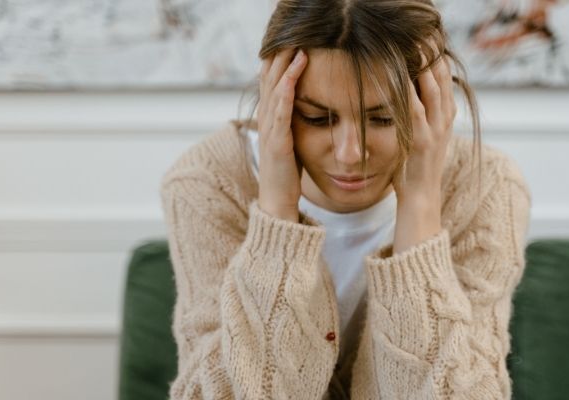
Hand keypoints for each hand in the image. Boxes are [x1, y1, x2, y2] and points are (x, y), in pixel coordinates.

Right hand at [256, 48, 307, 221]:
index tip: (291, 36)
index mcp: (270, 118)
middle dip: (280, 50)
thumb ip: (292, 122)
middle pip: (270, 75)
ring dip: (285, 60)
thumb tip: (303, 105)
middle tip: (290, 28)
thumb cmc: (287, 174)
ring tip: (296, 38)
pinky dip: (288, 84)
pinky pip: (281, 106)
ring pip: (275, 85)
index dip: (279, 56)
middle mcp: (266, 118)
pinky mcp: (278, 140)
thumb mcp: (290, 141)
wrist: (278, 203)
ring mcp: (270, 128)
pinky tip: (297, 68)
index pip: (271, 78)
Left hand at [391, 47, 456, 254]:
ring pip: (433, 95)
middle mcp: (443, 125)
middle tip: (426, 39)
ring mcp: (434, 134)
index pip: (445, 86)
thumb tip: (411, 103)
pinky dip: (409, 96)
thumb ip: (421, 123)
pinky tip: (403, 80)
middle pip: (442, 84)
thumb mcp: (421, 143)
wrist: (420, 204)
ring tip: (419, 50)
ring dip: (426, 71)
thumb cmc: (413, 174)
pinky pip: (415, 114)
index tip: (430, 45)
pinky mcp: (421, 145)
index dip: (439, 64)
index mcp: (443, 123)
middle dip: (434, 60)